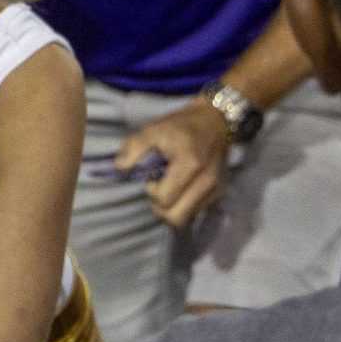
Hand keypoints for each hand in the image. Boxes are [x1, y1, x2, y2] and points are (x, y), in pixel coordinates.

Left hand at [113, 100, 232, 229]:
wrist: (215, 121)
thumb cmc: (180, 127)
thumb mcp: (153, 129)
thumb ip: (133, 148)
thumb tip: (120, 167)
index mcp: (190, 163)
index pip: (164, 199)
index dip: (152, 191)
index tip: (152, 177)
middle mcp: (207, 181)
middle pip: (176, 218)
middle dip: (160, 208)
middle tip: (158, 188)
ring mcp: (216, 189)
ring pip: (186, 220)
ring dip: (172, 209)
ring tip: (170, 189)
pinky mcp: (220, 193)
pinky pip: (196, 212)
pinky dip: (184, 207)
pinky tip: (181, 190)